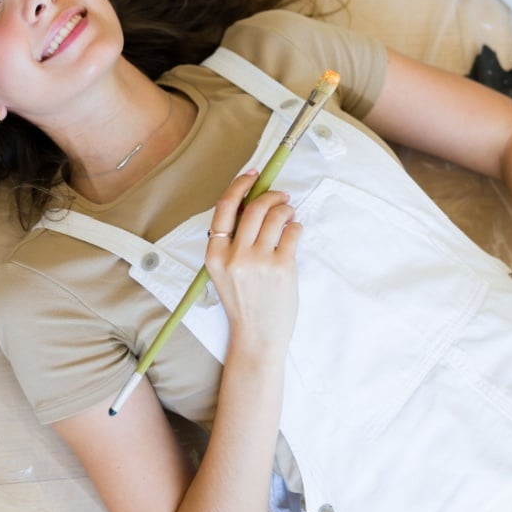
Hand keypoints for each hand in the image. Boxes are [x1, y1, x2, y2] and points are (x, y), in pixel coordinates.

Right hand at [205, 170, 302, 358]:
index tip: (253, 175)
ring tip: (289, 215)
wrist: (257, 337)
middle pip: (254, 208)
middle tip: (282, 196)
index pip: (224, 208)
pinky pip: (293, 232)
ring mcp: (258, 261)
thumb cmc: (244, 302)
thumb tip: (254, 203)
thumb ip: (233, 241)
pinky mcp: (282, 267)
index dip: (239, 186)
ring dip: (286, 209)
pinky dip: (296, 227)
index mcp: (215, 255)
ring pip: (276, 216)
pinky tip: (294, 232)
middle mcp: (234, 256)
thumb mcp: (225, 272)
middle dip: (271, 195)